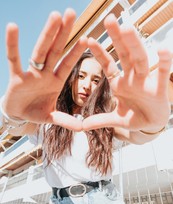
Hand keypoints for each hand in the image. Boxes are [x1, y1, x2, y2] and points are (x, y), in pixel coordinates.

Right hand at [4, 9, 86, 130]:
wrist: (18, 114)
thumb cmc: (36, 111)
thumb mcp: (52, 117)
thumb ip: (66, 120)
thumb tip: (82, 128)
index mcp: (55, 81)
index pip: (67, 64)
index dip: (76, 52)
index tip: (87, 38)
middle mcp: (45, 73)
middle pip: (56, 50)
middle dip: (63, 33)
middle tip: (71, 13)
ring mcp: (31, 73)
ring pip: (40, 51)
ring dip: (47, 35)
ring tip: (54, 16)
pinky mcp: (16, 76)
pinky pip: (14, 59)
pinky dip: (12, 45)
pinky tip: (12, 28)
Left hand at [83, 14, 171, 132]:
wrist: (151, 125)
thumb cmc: (134, 117)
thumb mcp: (115, 120)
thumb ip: (100, 120)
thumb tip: (82, 126)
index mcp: (120, 84)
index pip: (109, 65)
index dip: (99, 53)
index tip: (87, 39)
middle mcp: (132, 78)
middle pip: (124, 55)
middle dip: (117, 39)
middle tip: (109, 20)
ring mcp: (145, 82)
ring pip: (140, 59)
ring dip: (134, 44)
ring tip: (127, 28)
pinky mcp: (159, 89)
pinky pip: (161, 74)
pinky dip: (163, 62)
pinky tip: (163, 49)